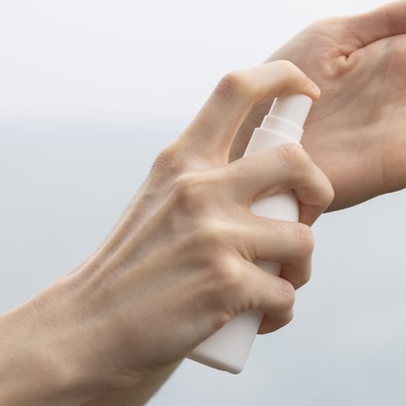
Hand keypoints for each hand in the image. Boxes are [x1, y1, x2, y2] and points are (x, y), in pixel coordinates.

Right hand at [60, 60, 333, 387]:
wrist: (86, 329)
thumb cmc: (135, 268)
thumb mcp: (161, 200)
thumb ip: (206, 179)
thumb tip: (276, 170)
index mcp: (182, 160)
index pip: (236, 87)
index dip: (283, 76)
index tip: (307, 90)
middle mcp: (199, 188)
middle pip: (297, 162)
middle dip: (319, 192)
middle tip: (305, 220)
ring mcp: (214, 235)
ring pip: (303, 241)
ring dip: (301, 269)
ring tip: (278, 283)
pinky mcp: (226, 284)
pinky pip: (286, 295)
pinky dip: (281, 312)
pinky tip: (262, 318)